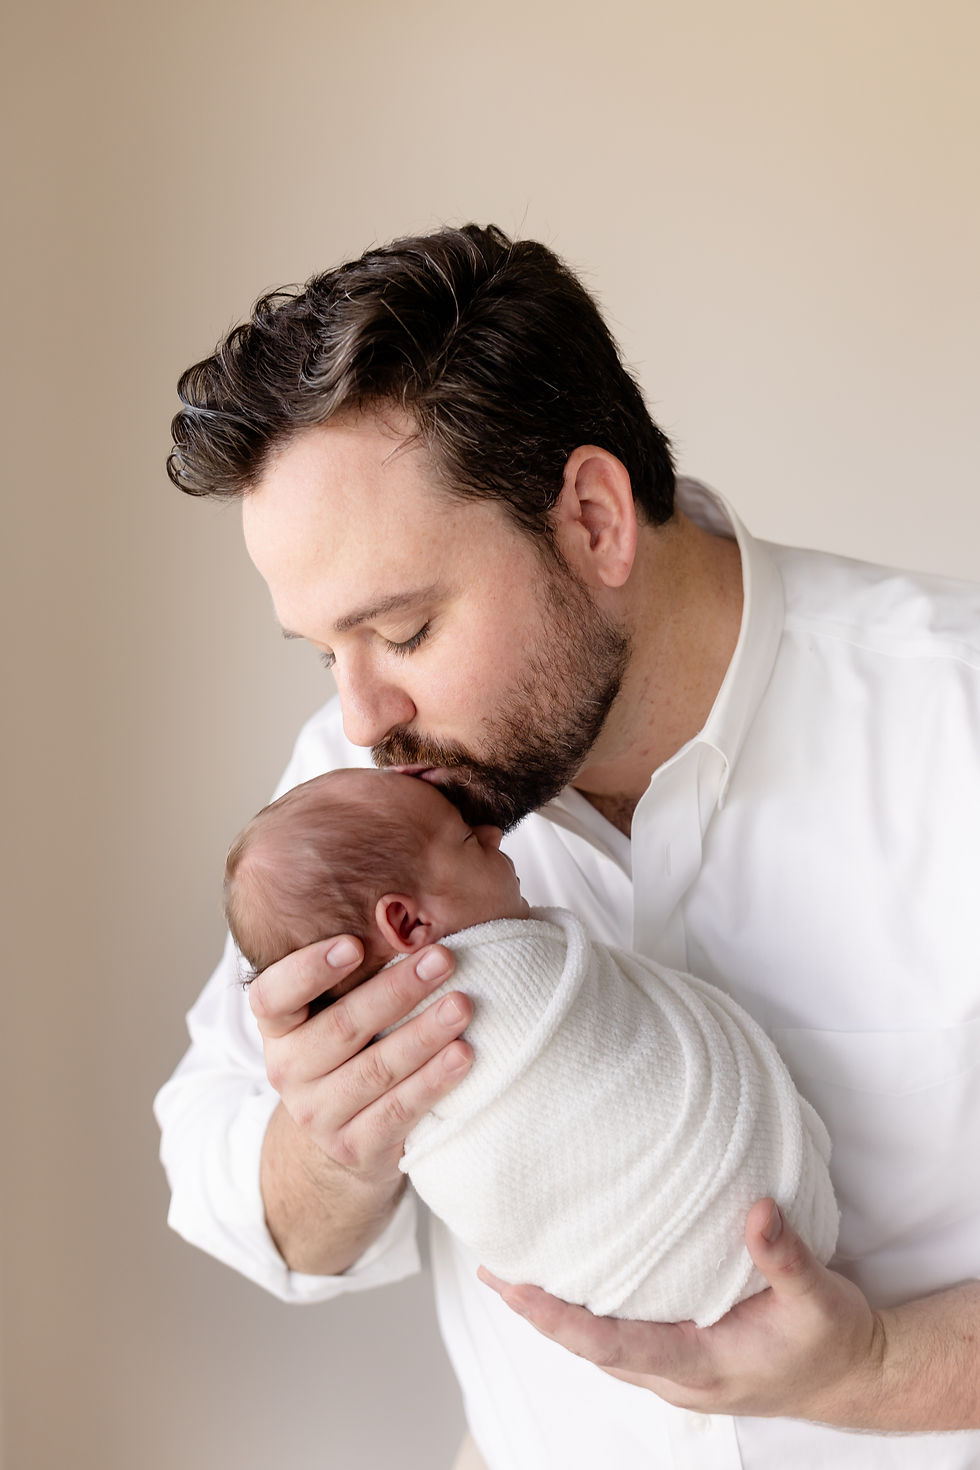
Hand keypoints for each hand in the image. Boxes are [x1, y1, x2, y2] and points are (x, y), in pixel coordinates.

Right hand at [249, 936, 472, 1189]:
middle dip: (397, 990)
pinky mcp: (355, 1147)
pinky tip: (464, 1055)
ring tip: (463, 1005)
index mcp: (279, 1027)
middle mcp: (288, 1070)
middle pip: (342, 1028)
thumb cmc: (351, 1049)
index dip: (308, 969)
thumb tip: (412, 898)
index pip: (273, 995)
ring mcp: (319, 1114)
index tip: (353, 943)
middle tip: (442, 958)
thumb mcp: (335, 1008)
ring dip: (424, 1034)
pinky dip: (433, 1081)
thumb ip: (359, 965)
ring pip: (376, 1069)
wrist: (343, 1139)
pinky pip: (398, 1110)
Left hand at [479, 1200, 889, 1425]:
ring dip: (557, 1314)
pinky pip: (620, 1337)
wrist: (853, 1374)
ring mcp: (676, 1369)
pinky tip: (571, 1281)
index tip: (516, 1289)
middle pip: (590, 1349)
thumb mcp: (819, 1298)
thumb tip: (757, 1211)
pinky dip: (586, 1313)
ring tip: (514, 1271)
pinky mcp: (681, 1352)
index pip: (612, 1346)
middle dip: (539, 1314)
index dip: (558, 1320)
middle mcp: (677, 1374)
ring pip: (601, 1346)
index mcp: (701, 1365)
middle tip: (495, 1270)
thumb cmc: (831, 1341)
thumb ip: (785, 1257)